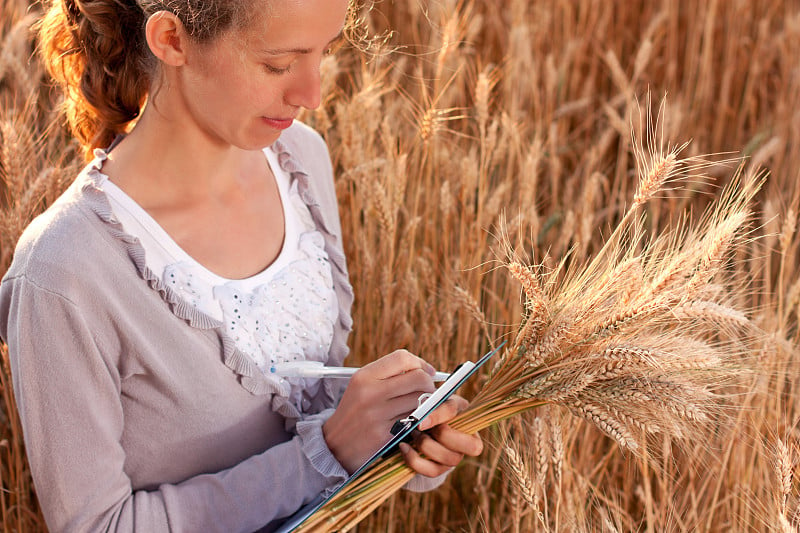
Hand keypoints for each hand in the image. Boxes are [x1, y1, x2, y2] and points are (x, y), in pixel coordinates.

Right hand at [323, 350, 436, 472]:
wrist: (335, 446)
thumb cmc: (356, 413)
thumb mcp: (362, 386)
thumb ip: (389, 374)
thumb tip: (426, 370)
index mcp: (364, 376)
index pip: (402, 358)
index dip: (420, 363)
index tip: (426, 372)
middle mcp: (370, 392)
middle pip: (418, 378)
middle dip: (429, 385)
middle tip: (427, 393)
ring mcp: (378, 414)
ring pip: (421, 401)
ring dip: (426, 405)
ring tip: (418, 408)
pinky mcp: (386, 434)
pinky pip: (416, 421)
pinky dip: (419, 420)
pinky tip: (412, 422)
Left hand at [398, 395, 483, 477]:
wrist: (421, 425)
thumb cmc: (431, 411)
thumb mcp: (435, 403)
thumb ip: (434, 408)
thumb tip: (423, 422)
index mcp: (470, 419)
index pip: (462, 417)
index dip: (439, 417)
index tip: (421, 420)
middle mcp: (469, 442)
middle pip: (470, 446)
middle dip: (442, 435)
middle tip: (421, 426)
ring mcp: (456, 458)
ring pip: (449, 458)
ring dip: (426, 445)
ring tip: (413, 434)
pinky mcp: (441, 469)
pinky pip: (432, 471)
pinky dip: (414, 460)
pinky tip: (404, 447)